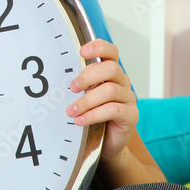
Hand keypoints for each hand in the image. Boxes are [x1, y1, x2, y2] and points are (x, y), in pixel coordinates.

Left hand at [66, 39, 137, 163]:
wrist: (106, 143)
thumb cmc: (93, 114)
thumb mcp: (84, 96)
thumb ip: (79, 85)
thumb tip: (58, 79)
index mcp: (111, 73)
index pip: (111, 52)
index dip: (99, 47)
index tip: (82, 52)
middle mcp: (123, 82)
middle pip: (111, 69)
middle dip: (88, 76)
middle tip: (72, 87)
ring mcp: (129, 98)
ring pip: (110, 90)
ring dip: (87, 101)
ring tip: (71, 111)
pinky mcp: (131, 115)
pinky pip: (113, 110)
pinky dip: (93, 115)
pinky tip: (80, 121)